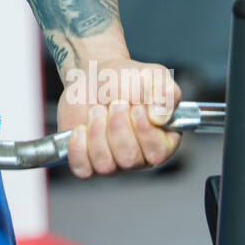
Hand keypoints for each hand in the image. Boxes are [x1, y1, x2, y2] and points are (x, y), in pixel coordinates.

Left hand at [57, 57, 181, 178]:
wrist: (96, 76)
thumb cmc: (128, 79)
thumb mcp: (154, 77)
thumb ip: (166, 94)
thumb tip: (160, 118)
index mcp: (162, 141)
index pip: (158, 153)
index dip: (145, 131)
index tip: (137, 107)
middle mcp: (138, 157)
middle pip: (129, 159)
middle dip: (118, 126)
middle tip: (116, 102)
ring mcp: (112, 162)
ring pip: (105, 165)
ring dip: (98, 133)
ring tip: (97, 110)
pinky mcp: (86, 160)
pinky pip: (82, 169)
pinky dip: (78, 148)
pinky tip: (81, 128)